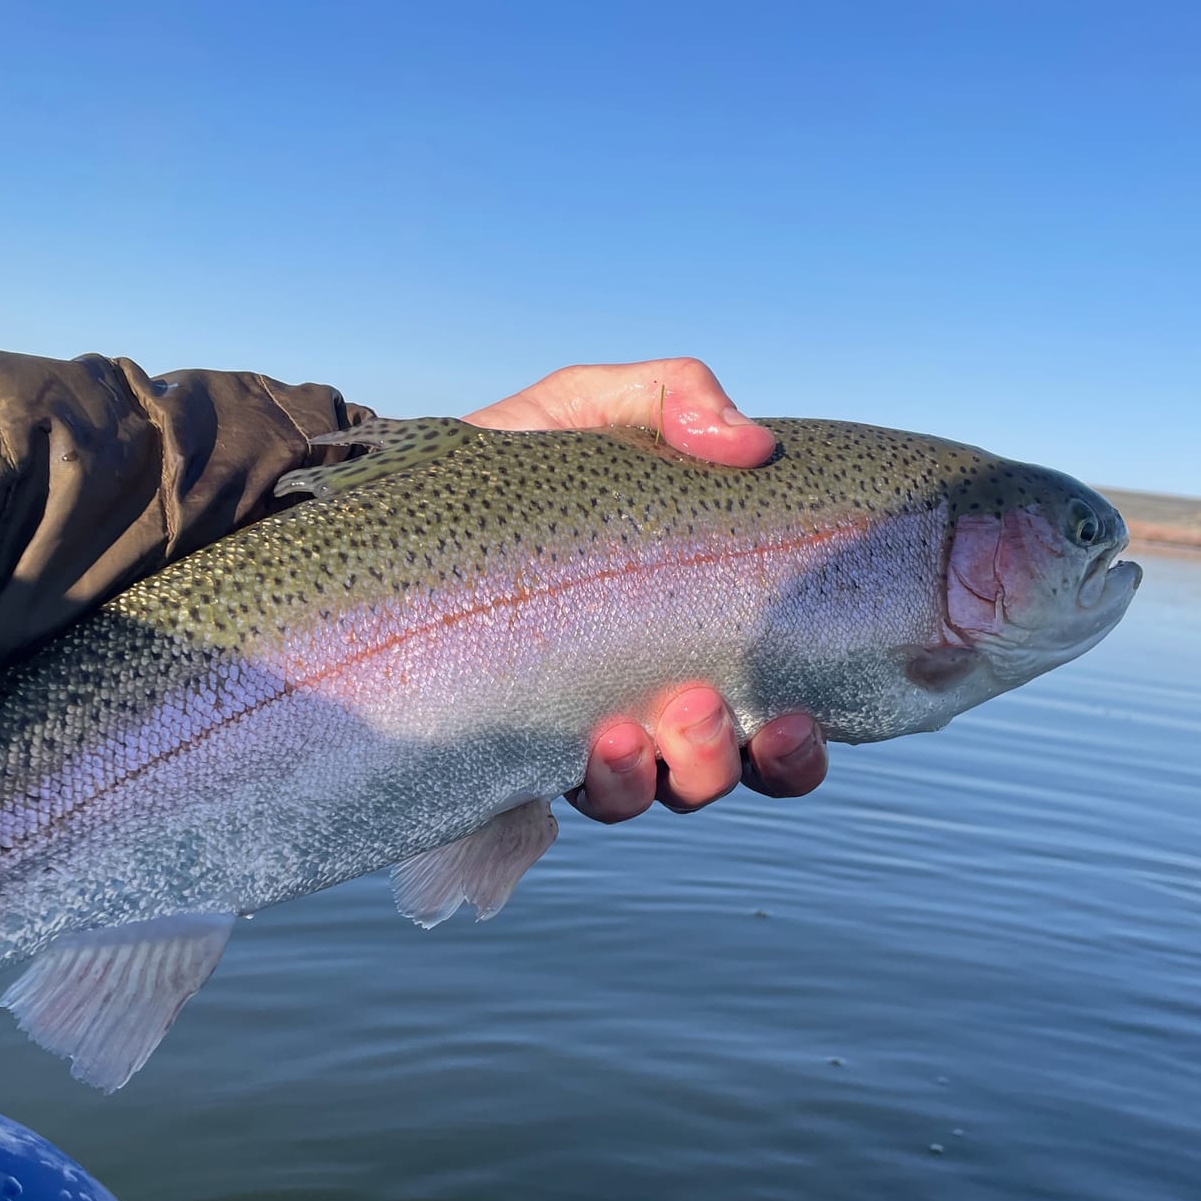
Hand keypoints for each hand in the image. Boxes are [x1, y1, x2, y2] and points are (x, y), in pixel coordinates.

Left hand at [464, 359, 827, 820]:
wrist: (386, 508)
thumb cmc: (507, 467)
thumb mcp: (591, 409)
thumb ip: (674, 399)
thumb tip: (750, 442)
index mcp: (692, 632)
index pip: (780, 704)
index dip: (811, 732)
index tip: (815, 710)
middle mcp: (650, 698)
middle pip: (739, 767)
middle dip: (753, 757)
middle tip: (730, 708)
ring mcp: (588, 735)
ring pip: (669, 792)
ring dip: (690, 769)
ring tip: (666, 717)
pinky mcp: (522, 761)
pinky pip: (587, 800)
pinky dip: (612, 779)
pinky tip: (599, 738)